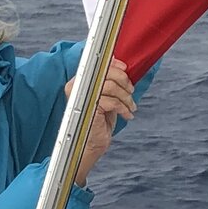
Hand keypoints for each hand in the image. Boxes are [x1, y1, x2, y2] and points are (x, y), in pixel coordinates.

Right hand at [72, 58, 136, 185]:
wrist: (91, 144)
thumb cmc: (99, 120)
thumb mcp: (106, 96)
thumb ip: (109, 81)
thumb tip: (120, 65)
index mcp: (79, 81)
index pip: (96, 64)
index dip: (113, 64)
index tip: (125, 69)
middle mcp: (76, 87)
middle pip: (104, 72)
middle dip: (123, 80)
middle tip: (131, 91)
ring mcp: (81, 97)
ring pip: (110, 86)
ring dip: (126, 97)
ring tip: (131, 106)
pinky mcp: (88, 109)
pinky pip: (112, 101)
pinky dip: (123, 108)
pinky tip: (127, 115)